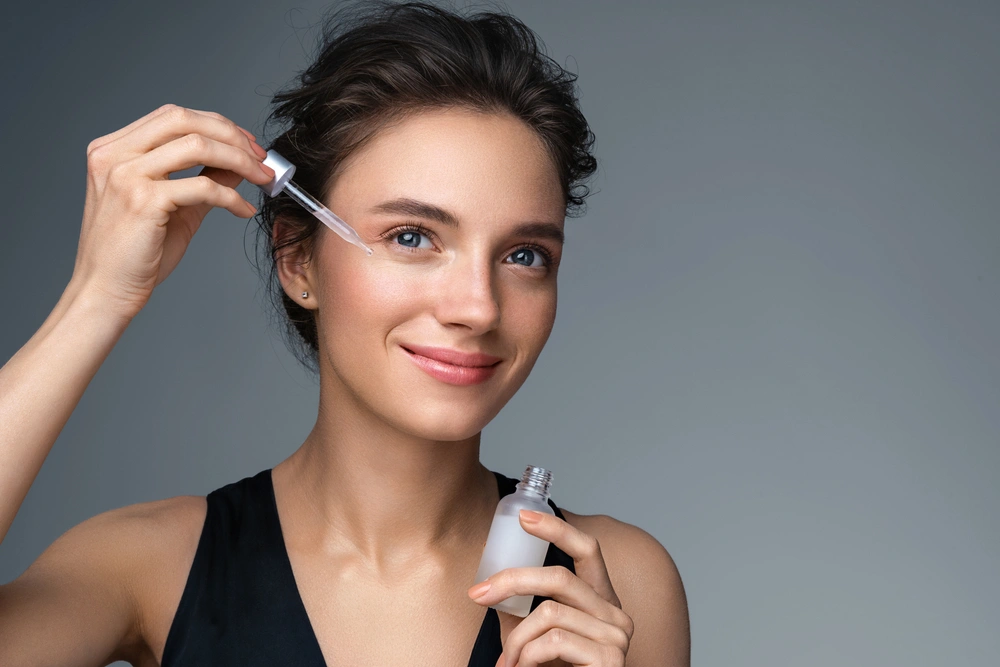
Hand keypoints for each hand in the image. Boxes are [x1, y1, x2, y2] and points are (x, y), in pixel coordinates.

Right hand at [72, 103, 275, 318]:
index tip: (246, 143)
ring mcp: (126, 175)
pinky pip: (203, 187)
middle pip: (185, 120)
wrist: (105, 290)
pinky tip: (243, 210)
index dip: (216, 124)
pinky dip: (232, 197)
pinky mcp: (143, 201)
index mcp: (114, 150)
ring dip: (239, 160)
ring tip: (262, 179)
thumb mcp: (176, 207)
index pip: (172, 116)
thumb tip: (240, 164)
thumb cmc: (134, 254)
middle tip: (260, 159)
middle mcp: (114, 155)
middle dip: (231, 135)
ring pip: (197, 145)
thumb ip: (204, 180)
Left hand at [468, 509, 633, 666]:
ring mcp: (617, 637)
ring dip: (516, 640)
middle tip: (478, 594)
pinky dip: (528, 655)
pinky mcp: (610, 660)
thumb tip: (488, 586)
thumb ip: (525, 612)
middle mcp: (616, 614)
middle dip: (512, 581)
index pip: (588, 549)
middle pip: (559, 577)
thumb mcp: (537, 640)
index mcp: (601, 602)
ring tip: (509, 663)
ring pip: (549, 613)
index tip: (523, 516)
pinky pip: (554, 641)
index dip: (556, 528)